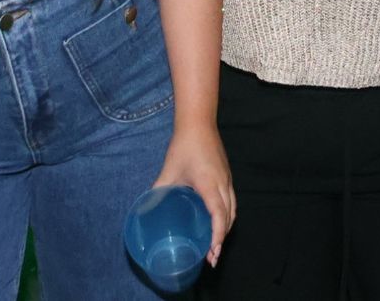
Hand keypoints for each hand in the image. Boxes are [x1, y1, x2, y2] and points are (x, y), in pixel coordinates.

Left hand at [154, 121, 235, 264]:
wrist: (199, 123)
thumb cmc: (184, 145)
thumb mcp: (169, 170)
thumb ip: (159, 189)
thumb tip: (147, 207)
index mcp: (210, 185)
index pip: (219, 216)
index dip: (217, 236)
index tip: (213, 253)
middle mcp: (223, 184)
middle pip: (229, 217)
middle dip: (222, 239)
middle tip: (211, 257)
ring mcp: (227, 180)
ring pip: (232, 210)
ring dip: (226, 228)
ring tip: (215, 245)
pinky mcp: (227, 176)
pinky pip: (231, 201)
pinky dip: (227, 216)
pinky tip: (217, 221)